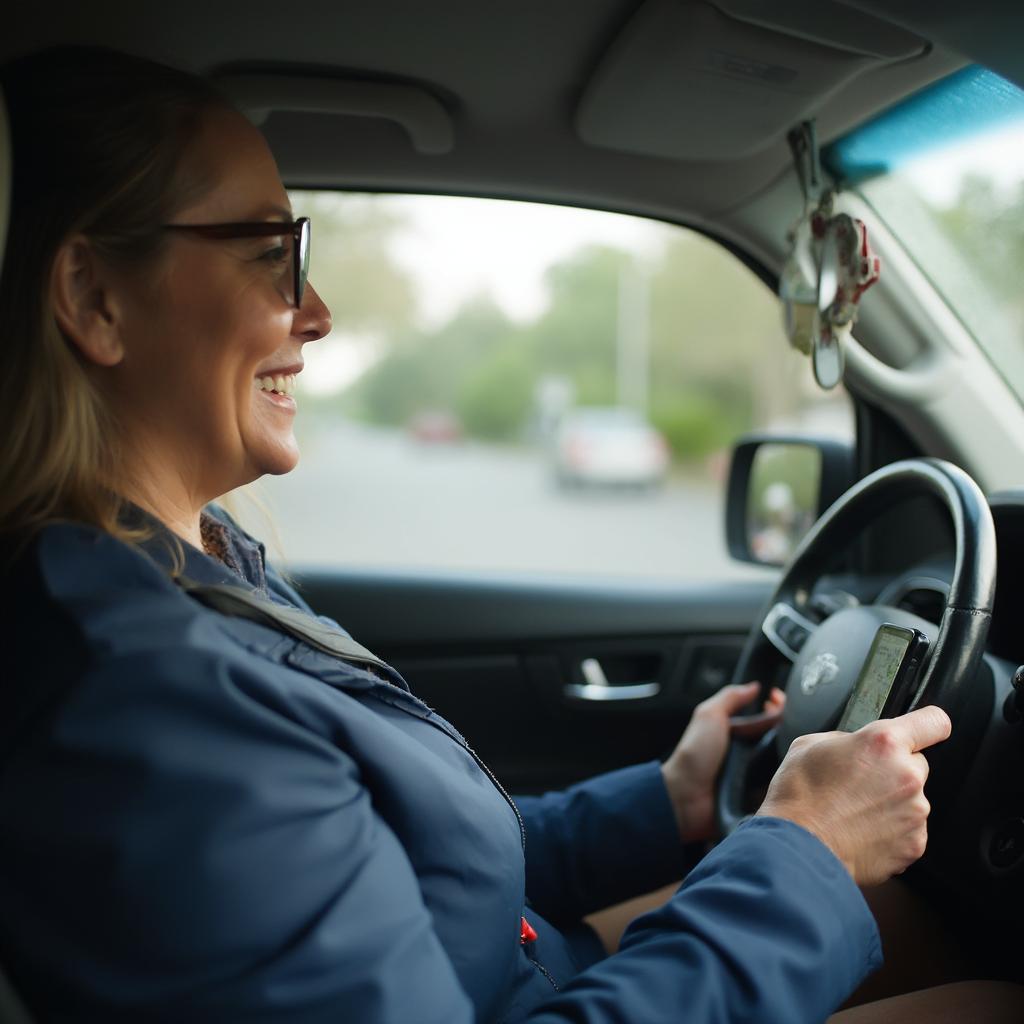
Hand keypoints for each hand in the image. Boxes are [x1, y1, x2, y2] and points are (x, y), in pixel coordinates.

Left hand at [661, 681, 784, 843]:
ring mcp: (755, 776)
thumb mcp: (709, 716)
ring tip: (801, 747)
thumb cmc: (694, 755)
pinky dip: (789, 780)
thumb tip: (753, 686)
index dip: (780, 710)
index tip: (788, 702)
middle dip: (792, 732)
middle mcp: (749, 754)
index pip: (768, 719)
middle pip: (780, 741)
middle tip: (800, 724)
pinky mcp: (761, 797)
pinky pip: (783, 787)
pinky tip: (797, 773)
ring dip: (793, 756)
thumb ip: (729, 698)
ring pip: (786, 763)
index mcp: (737, 734)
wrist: (687, 796)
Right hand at [756, 705, 951, 885]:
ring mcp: (914, 813)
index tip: (922, 731)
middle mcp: (907, 775)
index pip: (933, 722)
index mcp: (884, 743)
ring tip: (855, 811)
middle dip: (895, 770)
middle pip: (917, 764)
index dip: (927, 725)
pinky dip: (891, 831)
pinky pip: (909, 830)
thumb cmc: (799, 796)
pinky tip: (861, 830)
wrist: (798, 847)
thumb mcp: (811, 744)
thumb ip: (847, 739)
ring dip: (891, 803)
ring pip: (912, 800)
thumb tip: (857, 746)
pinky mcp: (914, 845)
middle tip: (862, 782)